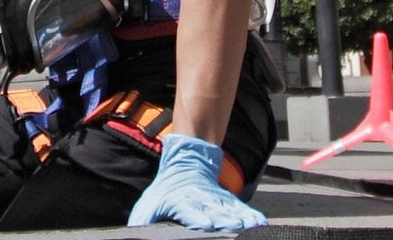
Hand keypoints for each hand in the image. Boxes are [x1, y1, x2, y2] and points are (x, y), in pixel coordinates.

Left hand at [128, 133, 265, 231]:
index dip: (196, 217)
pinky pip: (239, 208)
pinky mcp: (226, 200)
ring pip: (228, 210)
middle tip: (233, 227)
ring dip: (238, 219)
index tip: (206, 223)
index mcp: (180, 200)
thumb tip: (134, 230)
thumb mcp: (151, 201)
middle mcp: (200, 200)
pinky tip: (258, 222)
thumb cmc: (167, 190)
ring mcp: (215, 199)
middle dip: (222, 221)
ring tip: (249, 226)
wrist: (187, 162)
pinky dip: (249, 215)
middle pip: (212, 211)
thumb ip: (144, 216)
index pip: (188, 209)